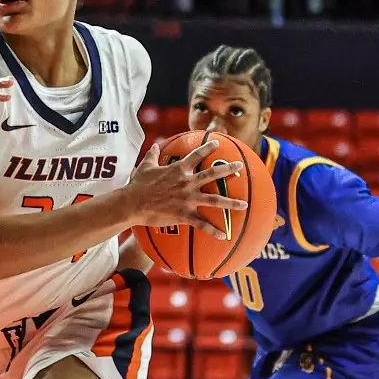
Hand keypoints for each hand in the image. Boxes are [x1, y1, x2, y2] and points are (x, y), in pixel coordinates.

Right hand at [122, 141, 245, 237]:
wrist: (133, 204)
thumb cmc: (138, 185)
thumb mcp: (145, 166)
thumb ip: (152, 155)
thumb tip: (153, 145)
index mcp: (178, 169)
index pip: (196, 155)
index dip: (208, 147)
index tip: (217, 142)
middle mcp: (187, 182)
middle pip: (213, 174)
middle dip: (228, 169)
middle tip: (240, 166)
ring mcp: (188, 199)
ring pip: (215, 200)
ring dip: (231, 202)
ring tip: (245, 204)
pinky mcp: (184, 215)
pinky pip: (202, 224)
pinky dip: (213, 230)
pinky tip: (224, 236)